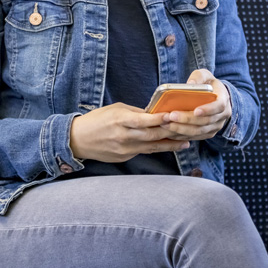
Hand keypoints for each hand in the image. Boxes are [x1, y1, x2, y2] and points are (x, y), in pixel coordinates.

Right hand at [70, 103, 190, 161]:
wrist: (78, 140)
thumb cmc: (97, 120)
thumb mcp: (115, 109)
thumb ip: (135, 112)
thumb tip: (154, 114)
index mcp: (120, 120)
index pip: (144, 120)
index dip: (160, 119)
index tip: (175, 115)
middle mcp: (123, 136)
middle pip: (152, 136)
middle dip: (171, 133)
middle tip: (188, 130)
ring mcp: (124, 149)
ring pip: (151, 147)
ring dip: (169, 145)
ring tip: (185, 143)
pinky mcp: (124, 157)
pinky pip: (143, 152)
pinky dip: (156, 149)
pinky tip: (167, 146)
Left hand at [157, 69, 231, 140]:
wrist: (216, 97)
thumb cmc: (208, 84)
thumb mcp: (205, 75)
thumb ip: (198, 77)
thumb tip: (190, 84)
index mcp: (223, 100)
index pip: (218, 106)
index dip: (208, 110)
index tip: (195, 111)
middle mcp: (222, 116)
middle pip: (206, 121)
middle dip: (187, 119)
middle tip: (171, 116)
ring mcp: (216, 126)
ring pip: (199, 131)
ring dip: (182, 129)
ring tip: (166, 124)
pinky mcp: (208, 133)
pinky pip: (195, 137)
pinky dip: (182, 136)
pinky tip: (169, 132)